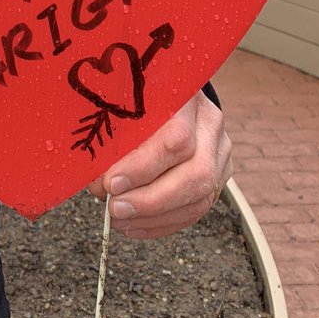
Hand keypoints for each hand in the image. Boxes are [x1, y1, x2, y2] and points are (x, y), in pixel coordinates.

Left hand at [86, 90, 232, 238]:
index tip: (111, 183)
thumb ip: (112, 139)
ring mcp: (220, 152)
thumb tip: (99, 185)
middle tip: (115, 209)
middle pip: (196, 174)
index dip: (143, 167)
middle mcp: (210, 125)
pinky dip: (163, 223)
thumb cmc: (136, 98)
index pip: (176, 139)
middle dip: (151, 200)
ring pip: (199, 197)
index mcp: (187, 99)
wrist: (167, 91)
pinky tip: (135, 226)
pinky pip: (196, 209)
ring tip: (120, 221)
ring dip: (155, 217)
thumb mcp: (122, 104)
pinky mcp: (219, 176)